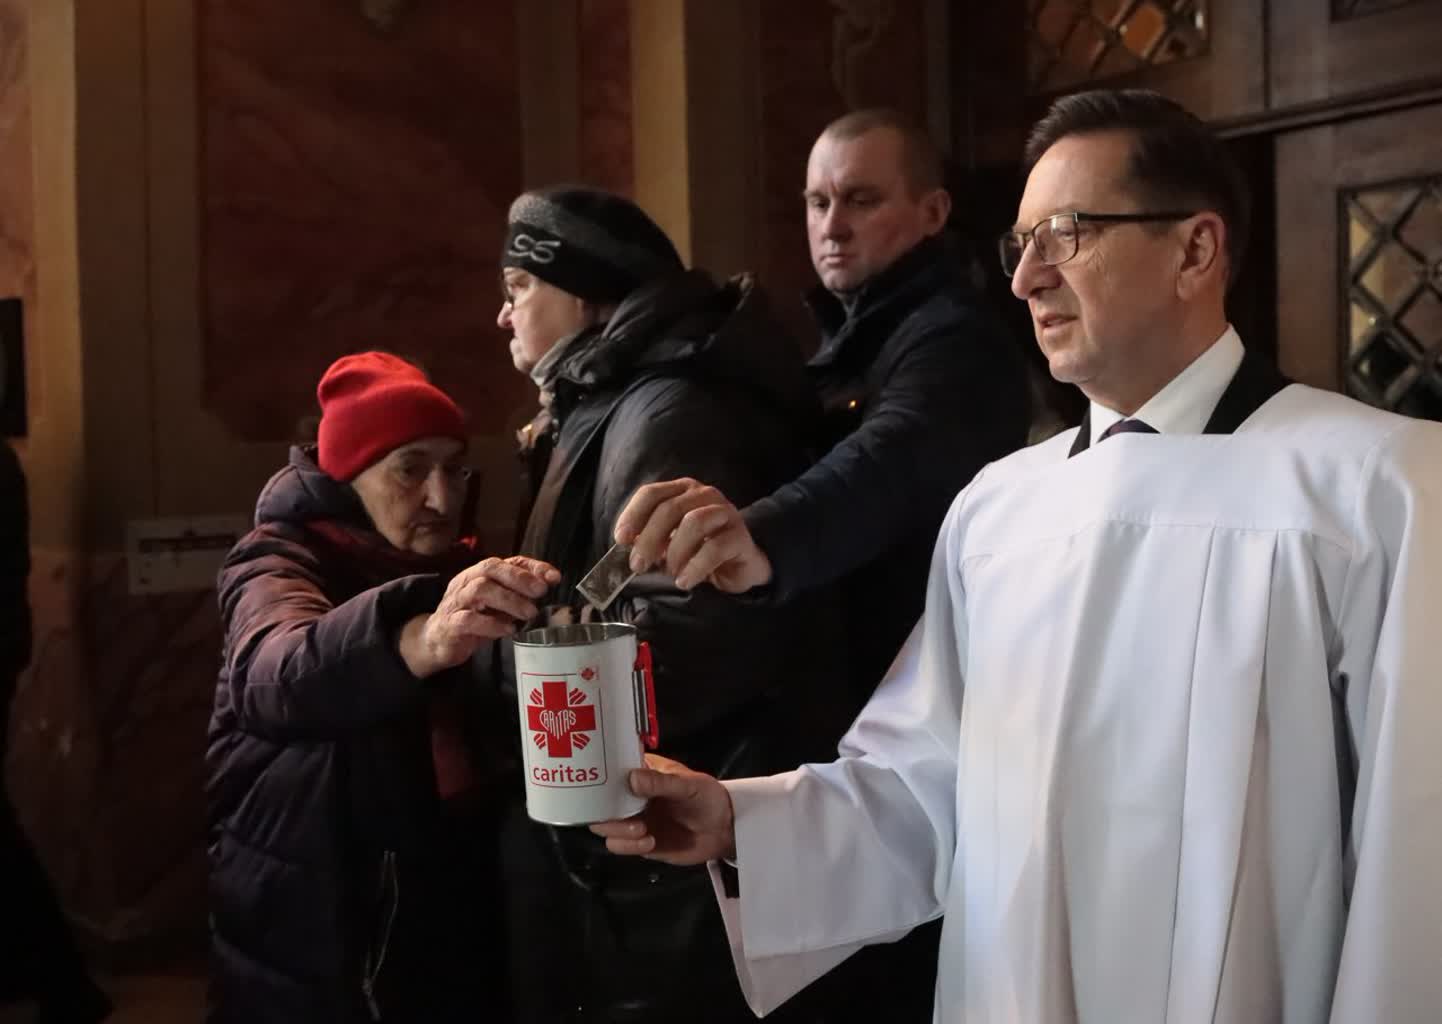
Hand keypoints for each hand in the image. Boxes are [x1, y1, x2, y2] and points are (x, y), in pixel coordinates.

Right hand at [399, 556, 559, 676]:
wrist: (437, 640)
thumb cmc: (473, 618)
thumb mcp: (498, 604)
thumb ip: (519, 594)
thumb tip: (549, 587)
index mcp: (480, 574)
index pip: (508, 562)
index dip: (532, 567)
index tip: (554, 577)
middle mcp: (467, 582)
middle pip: (490, 568)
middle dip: (519, 578)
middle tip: (541, 592)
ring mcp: (456, 602)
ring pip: (480, 590)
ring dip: (509, 600)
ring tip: (529, 613)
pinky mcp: (450, 625)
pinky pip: (468, 619)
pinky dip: (490, 624)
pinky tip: (508, 629)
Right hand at [589, 754, 735, 863]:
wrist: (724, 830)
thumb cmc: (708, 797)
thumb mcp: (689, 785)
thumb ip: (662, 783)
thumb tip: (632, 778)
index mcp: (641, 772)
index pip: (609, 770)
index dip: (598, 777)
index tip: (597, 785)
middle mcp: (631, 795)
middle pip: (599, 803)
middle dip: (605, 811)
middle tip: (626, 815)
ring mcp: (633, 819)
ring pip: (605, 826)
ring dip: (618, 830)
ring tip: (642, 829)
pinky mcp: (639, 842)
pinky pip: (620, 846)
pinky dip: (629, 846)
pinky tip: (649, 842)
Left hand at [614, 478, 772, 592]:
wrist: (740, 565)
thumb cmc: (699, 550)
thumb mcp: (669, 543)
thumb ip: (650, 540)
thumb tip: (627, 548)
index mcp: (682, 491)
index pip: (651, 493)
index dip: (633, 515)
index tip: (621, 539)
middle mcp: (704, 495)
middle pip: (670, 508)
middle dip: (649, 538)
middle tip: (638, 565)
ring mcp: (725, 513)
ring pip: (694, 522)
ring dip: (675, 551)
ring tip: (670, 573)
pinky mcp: (740, 536)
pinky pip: (716, 548)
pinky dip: (696, 567)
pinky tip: (685, 581)